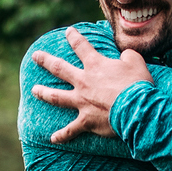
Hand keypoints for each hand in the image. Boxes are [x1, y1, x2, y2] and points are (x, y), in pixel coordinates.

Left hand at [30, 30, 155, 142]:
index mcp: (95, 66)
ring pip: (57, 97)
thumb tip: (124, 56)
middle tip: (36, 56)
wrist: (136, 109)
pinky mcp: (86, 121)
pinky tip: (53, 139)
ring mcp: (82, 102)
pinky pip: (71, 130)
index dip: (74, 37)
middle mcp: (84, 82)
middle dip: (46, 61)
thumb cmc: (137, 84)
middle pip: (60, 68)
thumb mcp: (135, 62)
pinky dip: (62, 135)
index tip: (68, 32)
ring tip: (34, 90)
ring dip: (44, 93)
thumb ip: (127, 56)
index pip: (81, 47)